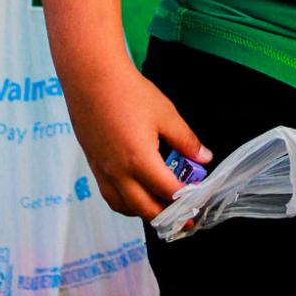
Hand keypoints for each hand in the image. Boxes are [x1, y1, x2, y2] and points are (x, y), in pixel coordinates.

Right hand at [69, 59, 211, 221]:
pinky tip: (137, 193)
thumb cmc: (129, 92)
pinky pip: (110, 195)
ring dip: (145, 213)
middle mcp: (119, 172)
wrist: (92, 78)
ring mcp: (103, 171)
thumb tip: (204, 157)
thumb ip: (186, 140)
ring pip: (125, 207)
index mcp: (140, 160)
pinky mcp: (94, 166)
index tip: (200, 200)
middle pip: (146, 209)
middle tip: (186, 217)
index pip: (168, 192)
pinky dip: (126, 203)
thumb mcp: (166, 114)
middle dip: (169, 216)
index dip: (187, 199)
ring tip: (163, 207)